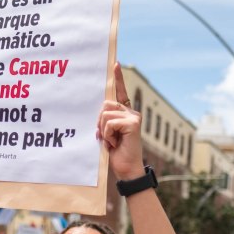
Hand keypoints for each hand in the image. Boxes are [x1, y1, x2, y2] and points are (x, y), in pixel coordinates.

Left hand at [97, 63, 143, 180]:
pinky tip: (115, 143)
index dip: (117, 78)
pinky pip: (109, 122)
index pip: (120, 93)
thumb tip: (99, 112)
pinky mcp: (133, 123)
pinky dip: (108, 134)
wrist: (127, 169)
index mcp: (125, 113)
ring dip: (103, 130)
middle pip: (105, 104)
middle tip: (105, 136)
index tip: (114, 64)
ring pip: (105, 113)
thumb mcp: (108, 133)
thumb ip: (105, 121)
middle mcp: (131, 112)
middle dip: (99, 121)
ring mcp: (134, 116)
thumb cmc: (116, 153)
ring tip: (112, 141)